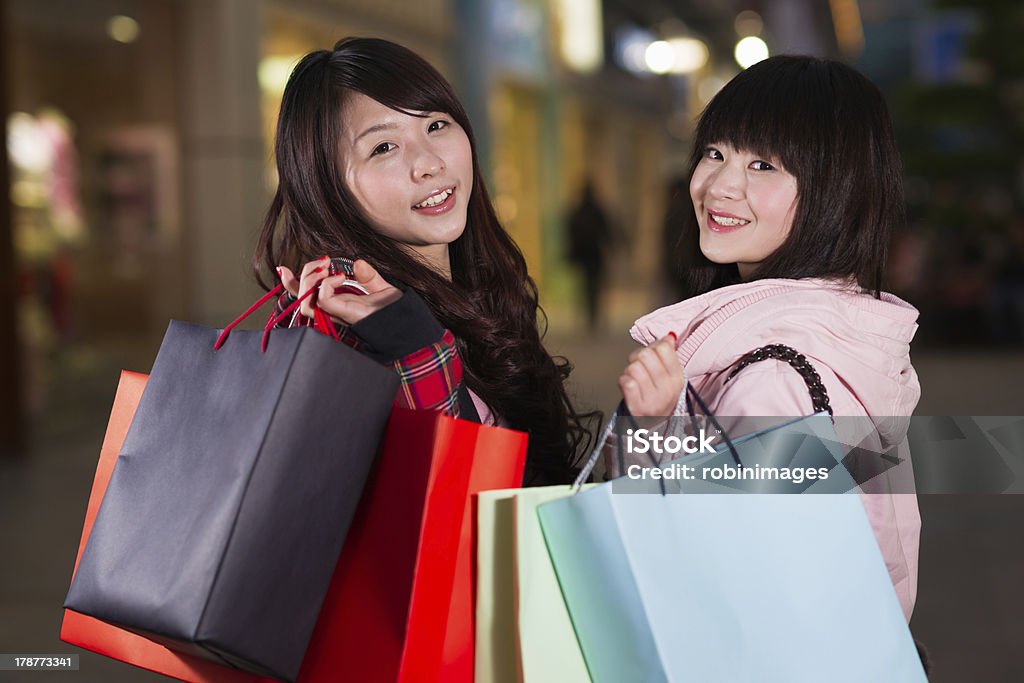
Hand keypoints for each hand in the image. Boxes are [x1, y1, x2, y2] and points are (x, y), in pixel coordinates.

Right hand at [277, 257, 401, 324]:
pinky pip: (322, 300)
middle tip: (324, 262)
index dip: (291, 284)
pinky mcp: (343, 313)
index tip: (283, 268)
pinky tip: (339, 277)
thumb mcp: (380, 287)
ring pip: (305, 301)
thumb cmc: (395, 311)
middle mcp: (333, 310)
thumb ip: (368, 276)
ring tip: (326, 268)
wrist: (407, 323)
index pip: (306, 295)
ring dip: (310, 279)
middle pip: (301, 297)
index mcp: (337, 303)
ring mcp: (337, 313)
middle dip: (304, 274)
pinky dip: (326, 285)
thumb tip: (357, 262)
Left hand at [618, 334, 684, 416]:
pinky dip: (623, 381)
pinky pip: (626, 381)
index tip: (652, 357)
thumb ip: (668, 355)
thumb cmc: (658, 396)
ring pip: (634, 367)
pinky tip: (629, 387)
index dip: (653, 347)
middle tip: (639, 368)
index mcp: (678, 378)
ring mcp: (653, 400)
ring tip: (635, 379)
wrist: (651, 426)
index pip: (664, 348)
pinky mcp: (637, 408)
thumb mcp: (669, 377)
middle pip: (646, 355)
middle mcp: (668, 389)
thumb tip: (669, 335)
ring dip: (630, 371)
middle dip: (638, 358)